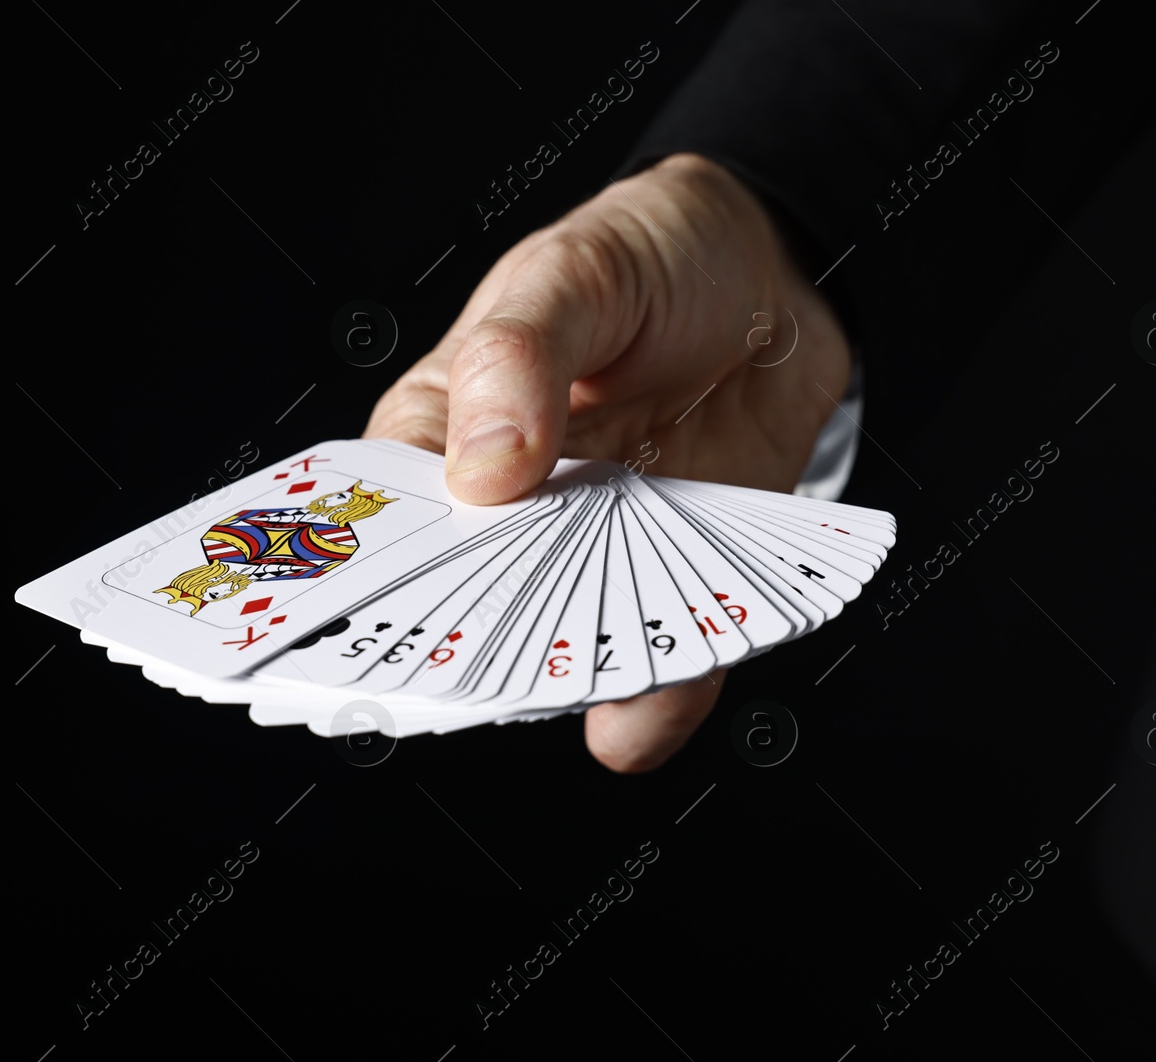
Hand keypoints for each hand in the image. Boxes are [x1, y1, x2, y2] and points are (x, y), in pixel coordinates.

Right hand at [366, 152, 852, 770]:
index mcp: (445, 431)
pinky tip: (646, 711)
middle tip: (477, 674)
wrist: (781, 282)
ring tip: (573, 691)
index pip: (386, 517)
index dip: (375, 570)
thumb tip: (482, 468)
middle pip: (472, 602)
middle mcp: (512, 510)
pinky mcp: (676, 578)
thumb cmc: (652, 257)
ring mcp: (596, 551)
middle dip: (472, 642)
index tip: (374, 616)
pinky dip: (659, 695)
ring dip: (564, 677)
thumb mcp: (575, 269)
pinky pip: (663, 655)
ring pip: (563, 643)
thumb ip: (518, 352)